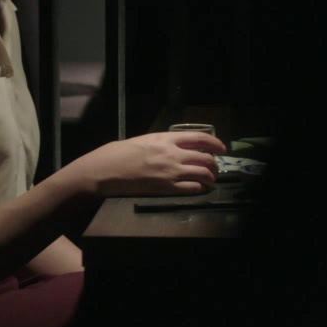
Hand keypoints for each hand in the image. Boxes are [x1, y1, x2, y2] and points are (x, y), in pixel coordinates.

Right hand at [70, 131, 226, 196]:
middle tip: (216, 168)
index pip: (199, 138)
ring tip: (211, 179)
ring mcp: (170, 172)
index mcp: (165, 139)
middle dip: (214, 164)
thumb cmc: (118, 154)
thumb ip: (161, 142)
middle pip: (205, 157)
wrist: (103, 171)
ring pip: (202, 174)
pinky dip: (199, 188)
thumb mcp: (143, 140)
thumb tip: (175, 145)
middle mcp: (172, 154)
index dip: (215, 143)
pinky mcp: (166, 189)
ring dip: (210, 177)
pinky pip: (192, 188)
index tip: (222, 148)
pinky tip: (199, 188)